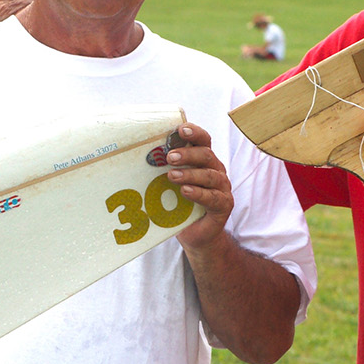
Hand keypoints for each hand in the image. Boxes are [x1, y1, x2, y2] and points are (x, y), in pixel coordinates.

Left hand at [164, 124, 233, 248]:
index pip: (203, 140)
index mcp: (204, 160)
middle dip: (188, 154)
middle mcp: (216, 170)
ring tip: (172, 175)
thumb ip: (164, 170)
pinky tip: (186, 191)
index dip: (194, 133)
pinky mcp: (224, 205)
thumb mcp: (170, 185)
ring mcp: (222, 187)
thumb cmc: (181, 205)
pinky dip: (199, 193)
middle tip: (169, 157)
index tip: (180, 129)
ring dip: (190, 173)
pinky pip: (213, 197)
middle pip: (206, 155)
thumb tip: (139, 157)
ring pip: (209, 175)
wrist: (196, 234)